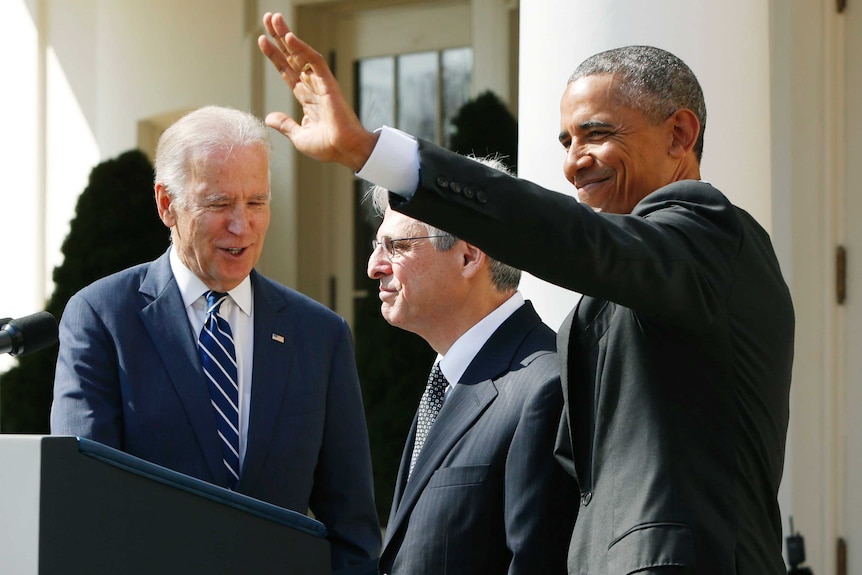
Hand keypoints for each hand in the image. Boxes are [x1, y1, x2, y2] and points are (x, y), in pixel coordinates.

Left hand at [258, 12, 377, 171]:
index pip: (287, 71)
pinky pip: (314, 62)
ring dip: (287, 36)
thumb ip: (285, 125)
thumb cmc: (328, 147)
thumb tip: (269, 117)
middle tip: (268, 18)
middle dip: (279, 38)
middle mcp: (313, 87)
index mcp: (307, 98)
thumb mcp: (299, 137)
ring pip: (301, 54)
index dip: (275, 56)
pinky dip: (301, 49)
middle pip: (292, 57)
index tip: (262, 41)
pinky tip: (288, 37)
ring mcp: (321, 84)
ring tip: (273, 19)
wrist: (346, 151)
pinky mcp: (329, 84)